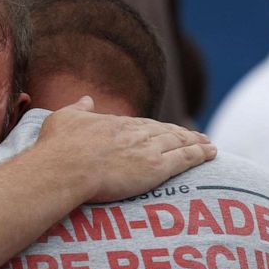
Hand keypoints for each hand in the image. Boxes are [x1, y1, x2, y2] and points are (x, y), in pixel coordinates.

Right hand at [35, 96, 216, 202]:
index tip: (166, 131)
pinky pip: (184, 159)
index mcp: (115, 123)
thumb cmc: (58, 147)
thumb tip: (87, 99)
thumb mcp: (63, 118)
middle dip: (182, 133)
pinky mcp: (155, 168)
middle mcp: (135, 133)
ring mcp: (147, 150)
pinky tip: (211, 152)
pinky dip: (200, 154)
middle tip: (197, 135)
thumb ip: (79, 108)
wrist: (65, 168)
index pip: (142, 125)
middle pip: (165, 132)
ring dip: (196, 142)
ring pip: (179, 143)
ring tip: (208, 144)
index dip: (157, 128)